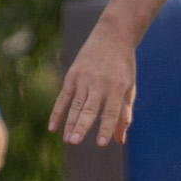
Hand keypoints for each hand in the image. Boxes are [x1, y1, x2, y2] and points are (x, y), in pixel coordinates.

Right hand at [49, 25, 137, 145]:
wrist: (112, 37)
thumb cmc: (124, 67)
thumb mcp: (128, 89)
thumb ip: (123, 114)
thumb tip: (119, 140)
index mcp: (116, 87)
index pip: (110, 112)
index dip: (106, 128)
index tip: (101, 143)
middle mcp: (98, 83)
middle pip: (88, 109)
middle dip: (81, 126)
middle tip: (74, 142)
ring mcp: (83, 79)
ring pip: (75, 105)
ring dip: (70, 123)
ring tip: (67, 140)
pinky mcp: (72, 76)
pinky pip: (62, 97)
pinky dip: (57, 112)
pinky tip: (52, 127)